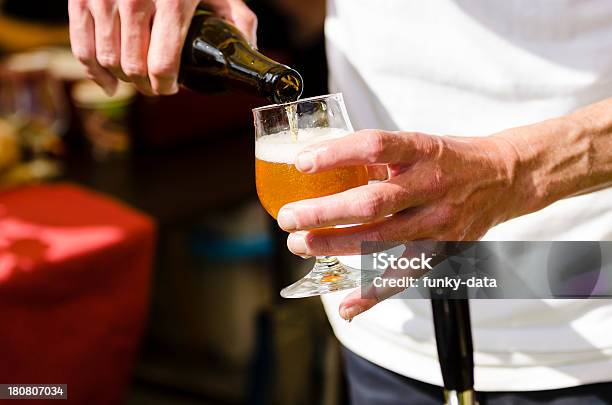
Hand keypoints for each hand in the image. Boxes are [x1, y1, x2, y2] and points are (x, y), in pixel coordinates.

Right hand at [69, 0, 256, 95]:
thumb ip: (238, 18)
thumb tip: (249, 52)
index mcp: (174, 1)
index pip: (162, 64)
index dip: (166, 86)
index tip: (172, 88)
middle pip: (133, 67)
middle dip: (146, 86)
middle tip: (156, 87)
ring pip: (107, 59)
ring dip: (122, 79)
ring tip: (136, 81)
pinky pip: (81, 46)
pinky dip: (93, 70)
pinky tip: (108, 82)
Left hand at [276, 129, 527, 318]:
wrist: (506, 178)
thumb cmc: (450, 158)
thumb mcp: (418, 142)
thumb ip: (377, 155)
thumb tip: (319, 163)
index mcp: (422, 150)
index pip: (375, 146)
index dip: (336, 154)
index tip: (301, 163)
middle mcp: (432, 186)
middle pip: (371, 202)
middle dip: (323, 212)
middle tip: (288, 217)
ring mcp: (439, 222)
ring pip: (380, 240)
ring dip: (335, 246)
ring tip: (300, 245)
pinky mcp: (444, 250)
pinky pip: (404, 276)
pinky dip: (373, 294)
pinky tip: (347, 306)